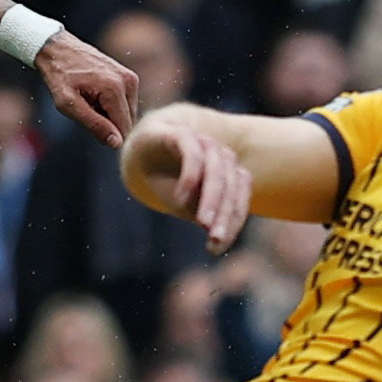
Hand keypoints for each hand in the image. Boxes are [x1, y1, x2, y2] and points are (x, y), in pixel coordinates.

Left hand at [32, 30, 138, 149]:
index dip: (108, 136)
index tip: (90, 129)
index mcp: (114, 88)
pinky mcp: (129, 76)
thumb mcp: (68, 104)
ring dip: (110, 115)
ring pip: (128, 114)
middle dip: (109, 124)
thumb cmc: (59, 75)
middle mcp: (128, 81)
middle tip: (86, 111)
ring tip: (89, 101)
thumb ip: (94, 124)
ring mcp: (131, 77)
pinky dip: (111, 105)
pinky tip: (95, 96)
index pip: (124, 129)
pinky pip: (126, 103)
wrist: (57, 47)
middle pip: (128, 122)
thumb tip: (117, 143)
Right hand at [153, 123, 253, 255]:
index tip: (216, 247)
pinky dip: (189, 177)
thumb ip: (200, 216)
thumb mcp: (183, 204)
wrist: (142, 148)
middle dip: (224, 214)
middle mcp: (221, 156)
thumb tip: (213, 234)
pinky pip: (192, 154)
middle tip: (214, 238)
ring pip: (216, 170)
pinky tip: (179, 198)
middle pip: (231, 186)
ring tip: (202, 223)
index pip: (238, 199)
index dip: (232, 223)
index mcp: (229, 174)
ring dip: (212, 199)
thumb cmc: (168, 180)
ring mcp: (203, 142)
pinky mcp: (181, 134)